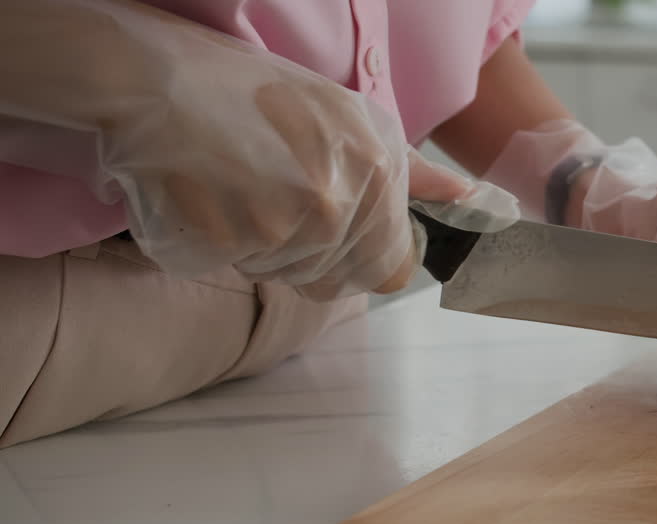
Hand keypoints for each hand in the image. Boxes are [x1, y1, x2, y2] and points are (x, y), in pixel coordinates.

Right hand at [5, 0, 480, 299]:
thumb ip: (410, 169)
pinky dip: (224, 245)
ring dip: (263, 248)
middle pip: (333, 279)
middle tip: (273, 192)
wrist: (157, 78)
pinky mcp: (230, 240)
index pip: (388, 270)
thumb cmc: (257, 94)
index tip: (334, 234)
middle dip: (307, 250)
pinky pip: (240, 269)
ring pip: (284, 276)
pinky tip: (212, 195)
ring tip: (242, 187)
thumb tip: (467, 196)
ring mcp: (284, 225)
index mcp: (377, 173)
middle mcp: (338, 203)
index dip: (362, 260)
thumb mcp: (347, 118)